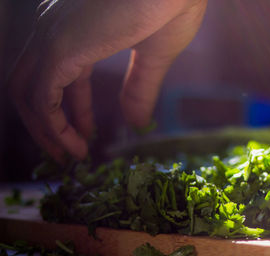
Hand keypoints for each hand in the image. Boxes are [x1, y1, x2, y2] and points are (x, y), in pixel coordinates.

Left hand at [8, 0, 206, 161]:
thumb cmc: (172, 4)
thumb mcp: (155, 55)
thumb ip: (140, 87)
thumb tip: (137, 122)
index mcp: (78, 28)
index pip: (60, 75)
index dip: (71, 109)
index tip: (86, 133)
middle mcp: (55, 29)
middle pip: (31, 84)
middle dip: (48, 124)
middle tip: (69, 152)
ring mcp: (54, 36)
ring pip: (27, 94)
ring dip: (45, 131)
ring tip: (68, 156)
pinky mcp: (60, 47)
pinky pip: (41, 99)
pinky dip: (53, 128)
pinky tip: (75, 146)